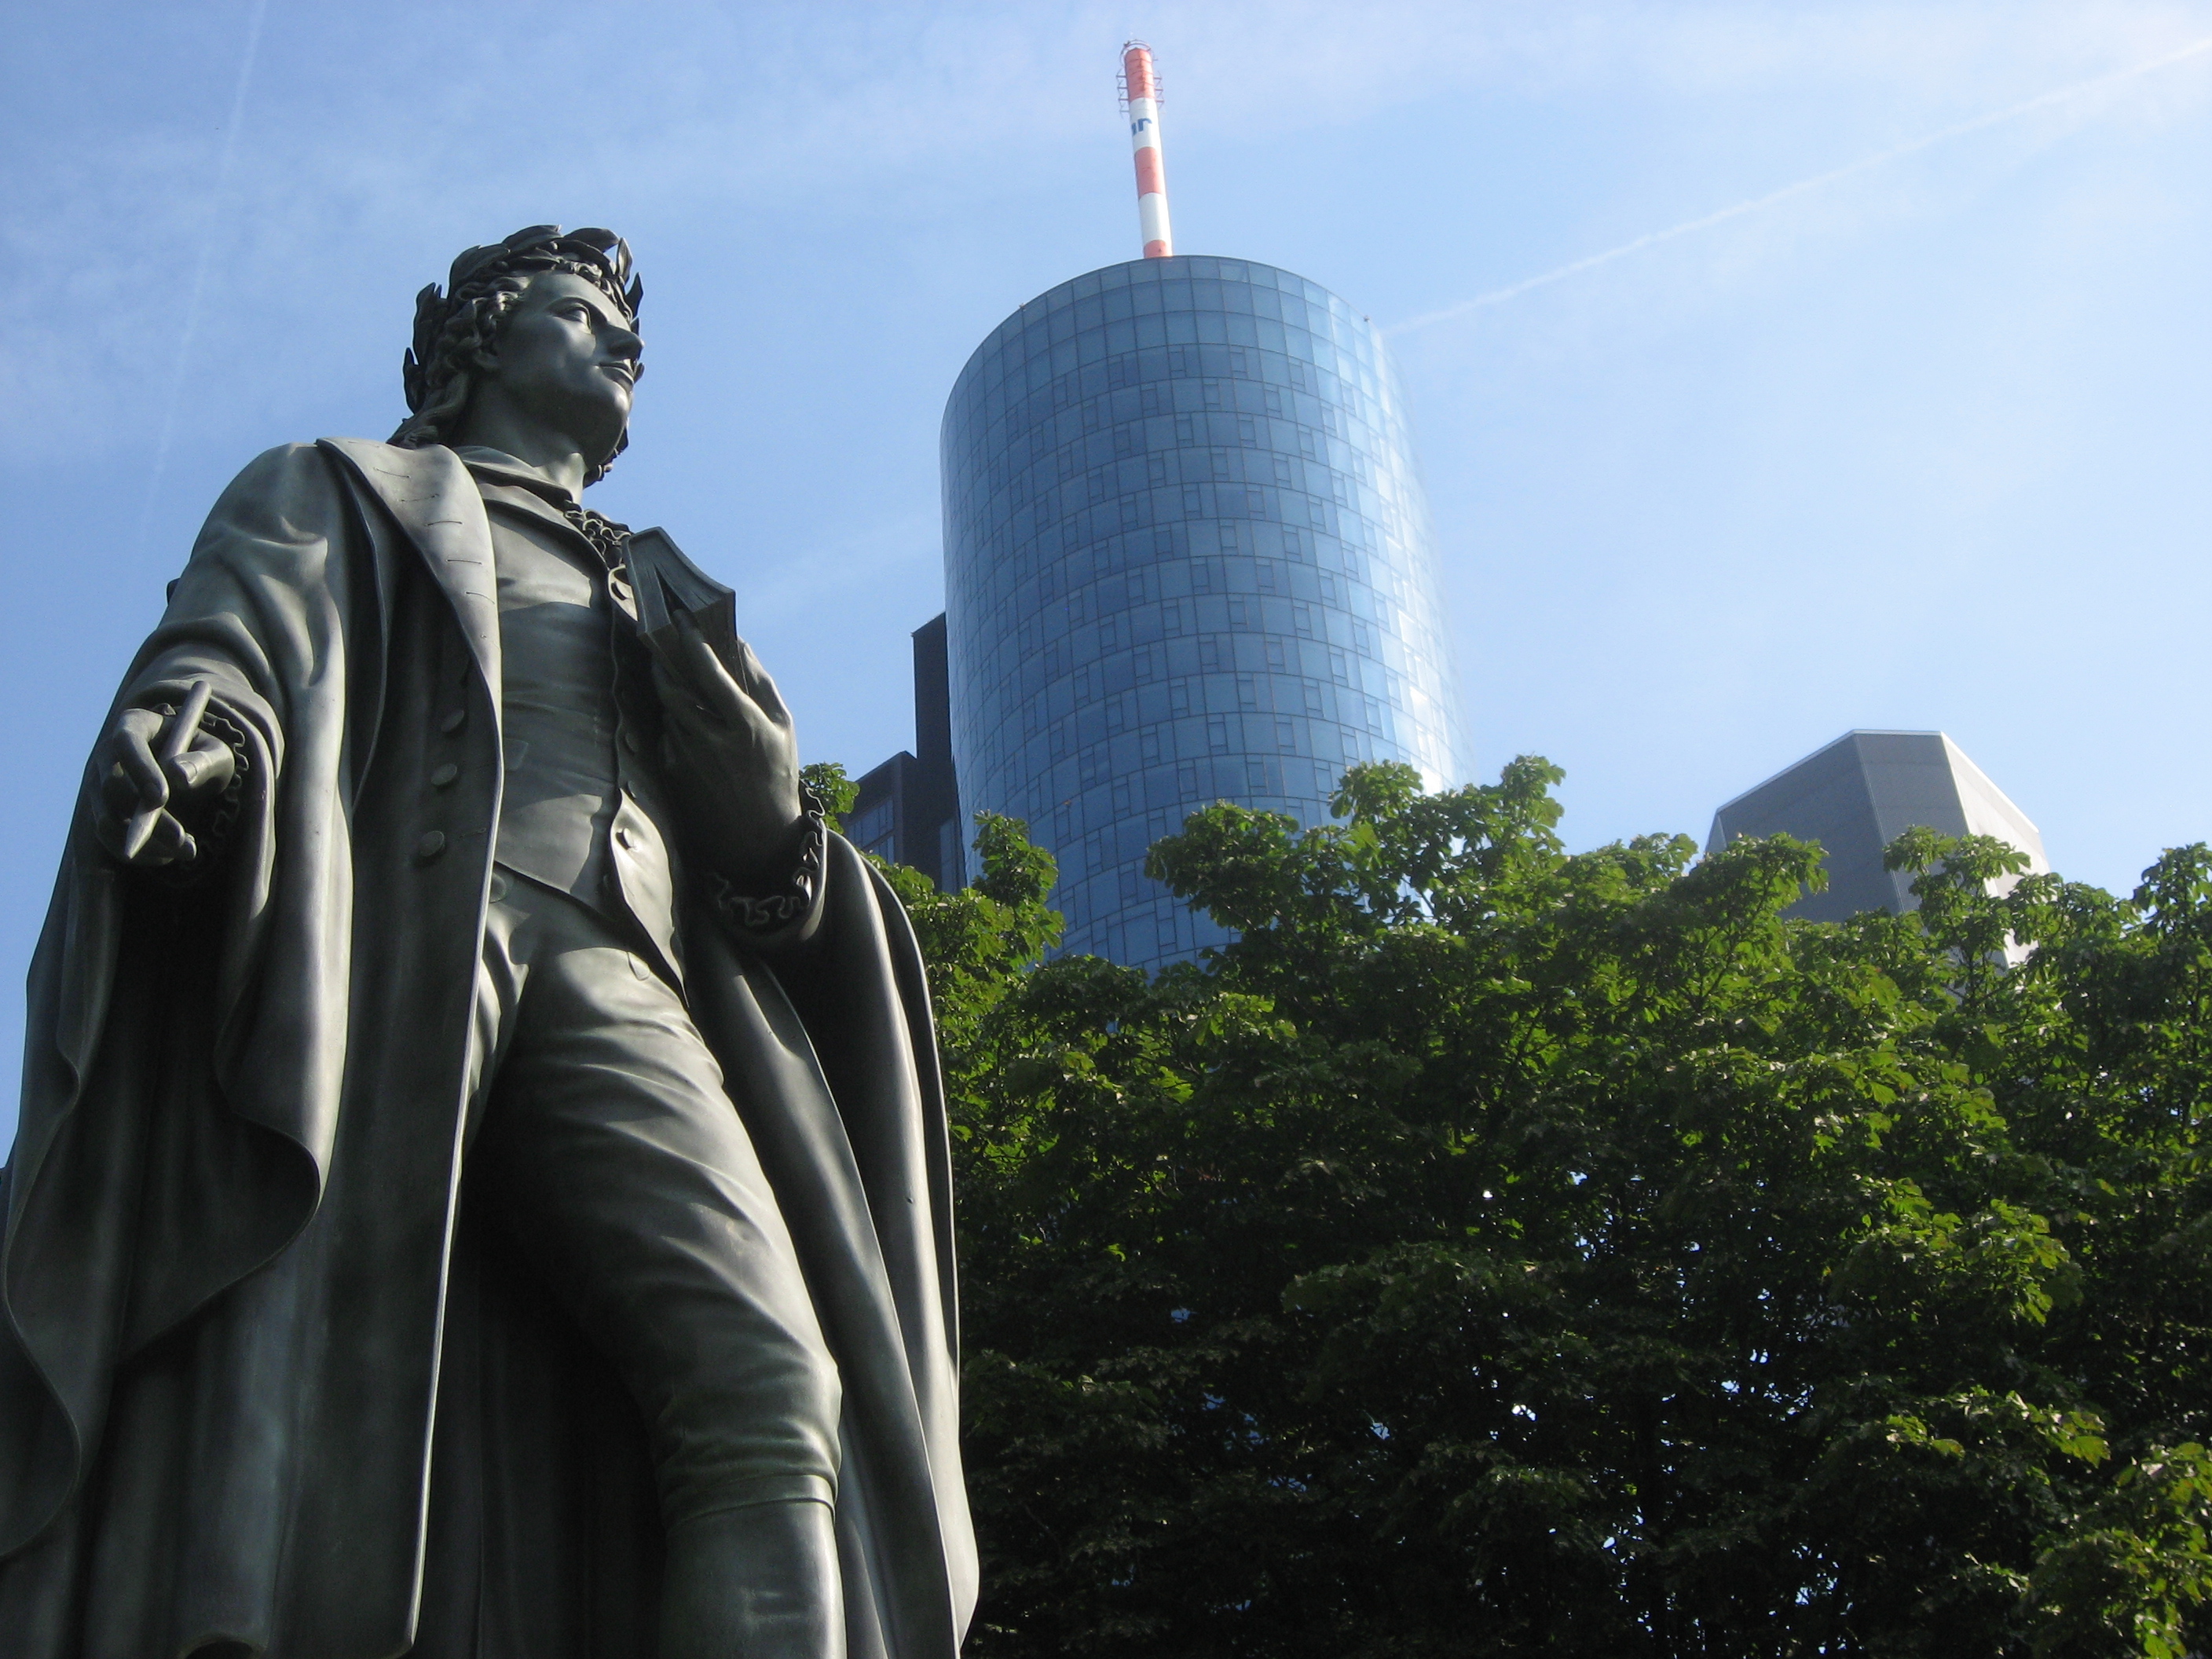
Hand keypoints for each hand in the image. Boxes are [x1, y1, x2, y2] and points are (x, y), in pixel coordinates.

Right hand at [93, 701, 236, 867]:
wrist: (191, 776)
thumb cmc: (203, 757)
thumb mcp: (217, 754)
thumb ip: (203, 761)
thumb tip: (178, 775)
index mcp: (133, 726)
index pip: (126, 743)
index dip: (139, 769)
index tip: (161, 798)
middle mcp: (107, 755)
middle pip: (113, 787)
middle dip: (147, 817)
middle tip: (182, 839)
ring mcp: (98, 786)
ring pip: (107, 819)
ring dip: (143, 843)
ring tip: (186, 850)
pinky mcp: (101, 812)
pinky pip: (108, 839)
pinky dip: (138, 853)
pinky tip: (171, 856)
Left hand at [650, 615, 804, 881]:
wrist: (758, 835)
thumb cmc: (777, 775)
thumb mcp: (783, 727)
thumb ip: (761, 683)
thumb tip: (739, 644)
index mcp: (744, 725)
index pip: (709, 672)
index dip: (692, 641)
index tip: (681, 618)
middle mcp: (711, 740)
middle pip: (672, 688)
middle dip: (662, 661)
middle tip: (659, 643)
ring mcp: (688, 758)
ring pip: (667, 710)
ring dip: (668, 690)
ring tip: (674, 678)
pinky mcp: (673, 773)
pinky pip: (667, 734)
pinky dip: (674, 722)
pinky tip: (688, 726)